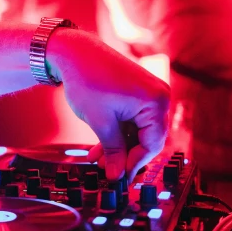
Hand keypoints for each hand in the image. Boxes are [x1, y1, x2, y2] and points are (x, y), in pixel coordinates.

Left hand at [48, 30, 168, 181]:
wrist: (73, 52)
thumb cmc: (88, 81)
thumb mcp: (101, 123)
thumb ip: (114, 151)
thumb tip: (117, 176)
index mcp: (156, 101)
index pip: (152, 143)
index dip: (135, 163)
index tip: (119, 178)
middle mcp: (158, 96)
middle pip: (147, 138)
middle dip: (125, 155)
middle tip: (107, 171)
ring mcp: (148, 93)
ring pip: (137, 130)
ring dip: (118, 146)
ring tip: (97, 160)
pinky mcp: (136, 92)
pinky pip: (132, 119)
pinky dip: (117, 132)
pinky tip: (99, 147)